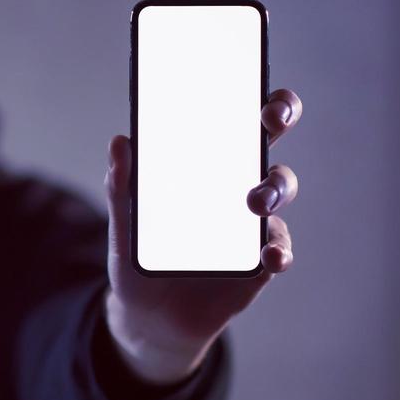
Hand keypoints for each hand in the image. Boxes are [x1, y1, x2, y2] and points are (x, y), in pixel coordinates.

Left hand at [103, 87, 301, 383]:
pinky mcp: (258, 263)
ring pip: (279, 189)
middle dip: (279, 119)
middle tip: (268, 120)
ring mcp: (252, 222)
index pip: (237, 117)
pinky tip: (269, 255)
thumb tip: (120, 141)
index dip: (254, 94)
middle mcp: (236, 184)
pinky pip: (279, 249)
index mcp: (205, 164)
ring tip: (254, 202)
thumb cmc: (141, 258)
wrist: (149, 318)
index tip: (255, 81)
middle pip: (268, 140)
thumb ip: (122, 187)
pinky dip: (278, 250)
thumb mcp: (124, 224)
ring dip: (273, 187)